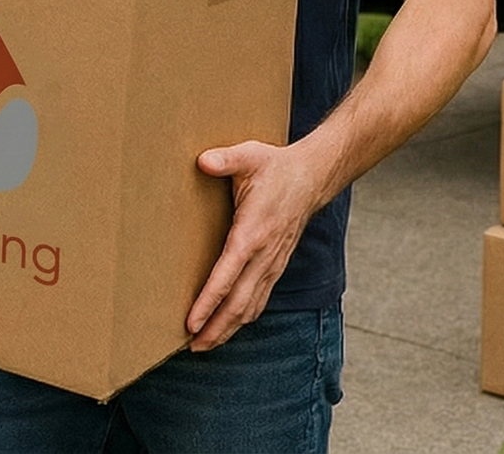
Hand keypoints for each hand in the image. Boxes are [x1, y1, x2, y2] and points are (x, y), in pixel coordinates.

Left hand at [186, 139, 320, 350]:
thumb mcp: (249, 155)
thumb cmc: (275, 167)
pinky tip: (229, 327)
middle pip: (239, 303)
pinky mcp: (276, 265)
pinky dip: (243, 318)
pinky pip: (259, 299)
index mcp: (253, 232)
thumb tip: (202, 161)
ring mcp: (272, 263)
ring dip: (228, 329)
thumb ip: (225, 159)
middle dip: (215, 328)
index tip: (191, 322)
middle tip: (191, 347)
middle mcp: (264, 255)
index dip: (209, 302)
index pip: (227, 275)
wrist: (312, 177)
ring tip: (203, 345)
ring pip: (251, 307)